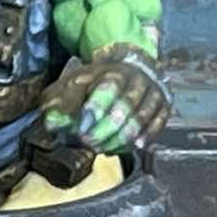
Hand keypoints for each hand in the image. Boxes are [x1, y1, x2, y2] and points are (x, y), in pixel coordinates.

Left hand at [37, 49, 169, 154]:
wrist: (130, 67)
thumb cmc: (97, 82)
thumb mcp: (73, 84)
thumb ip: (61, 103)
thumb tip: (52, 125)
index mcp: (112, 71)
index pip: (106, 90)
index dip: (94, 111)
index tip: (82, 130)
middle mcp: (136, 79)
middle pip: (125, 106)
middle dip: (106, 130)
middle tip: (90, 144)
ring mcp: (153, 92)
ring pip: (141, 117)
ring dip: (122, 137)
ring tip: (105, 149)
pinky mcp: (164, 105)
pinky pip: (157, 124)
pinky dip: (145, 137)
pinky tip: (132, 146)